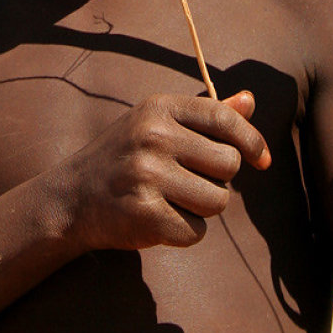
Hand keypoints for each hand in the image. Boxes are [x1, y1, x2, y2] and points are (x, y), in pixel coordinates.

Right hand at [64, 91, 269, 251]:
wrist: (71, 198)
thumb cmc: (125, 156)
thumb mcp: (157, 123)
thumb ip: (205, 114)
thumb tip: (250, 100)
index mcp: (159, 108)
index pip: (224, 118)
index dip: (251, 141)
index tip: (261, 160)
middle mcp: (153, 137)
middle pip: (228, 164)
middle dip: (219, 178)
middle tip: (188, 180)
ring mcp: (147, 176)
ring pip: (218, 201)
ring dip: (203, 208)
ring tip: (172, 199)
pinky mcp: (145, 215)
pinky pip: (196, 231)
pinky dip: (185, 232)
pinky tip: (159, 219)